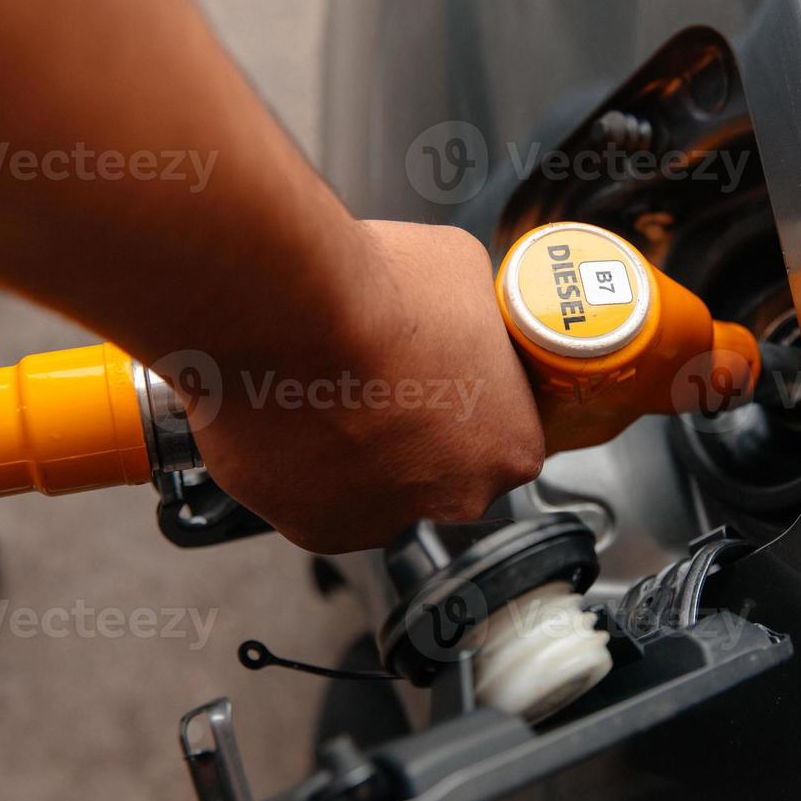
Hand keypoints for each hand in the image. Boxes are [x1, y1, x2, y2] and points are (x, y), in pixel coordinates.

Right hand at [190, 221, 544, 553]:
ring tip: (332, 393)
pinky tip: (294, 414)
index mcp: (510, 448)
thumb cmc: (382, 293)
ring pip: (374, 491)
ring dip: (359, 454)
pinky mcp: (311, 526)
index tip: (440, 376)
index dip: (468, 404)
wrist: (290, 313)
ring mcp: (380, 521)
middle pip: (442, 475)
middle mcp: (454, 500)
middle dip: (417, 438)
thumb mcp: (466, 275)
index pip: (503, 438)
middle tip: (384, 383)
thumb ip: (477, 318)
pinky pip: (311, 498)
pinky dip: (302, 466)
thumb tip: (462, 313)